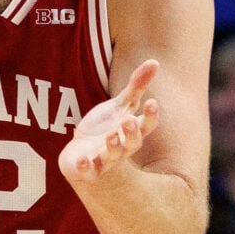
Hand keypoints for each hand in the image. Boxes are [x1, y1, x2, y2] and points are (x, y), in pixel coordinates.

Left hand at [59, 58, 161, 191]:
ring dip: (113, 146)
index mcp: (132, 133)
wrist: (79, 155)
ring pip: (112, 156)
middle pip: (133, 144)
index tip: (152, 102)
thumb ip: (136, 87)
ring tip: (110, 135)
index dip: (150, 116)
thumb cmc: (105, 129)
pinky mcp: (87, 169)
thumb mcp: (120, 106)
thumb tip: (155, 61)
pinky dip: (86, 167)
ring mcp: (105, 160)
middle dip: (132, 133)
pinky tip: (82, 160)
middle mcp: (122, 148)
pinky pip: (88, 171)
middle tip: (129, 120)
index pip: (146, 126)